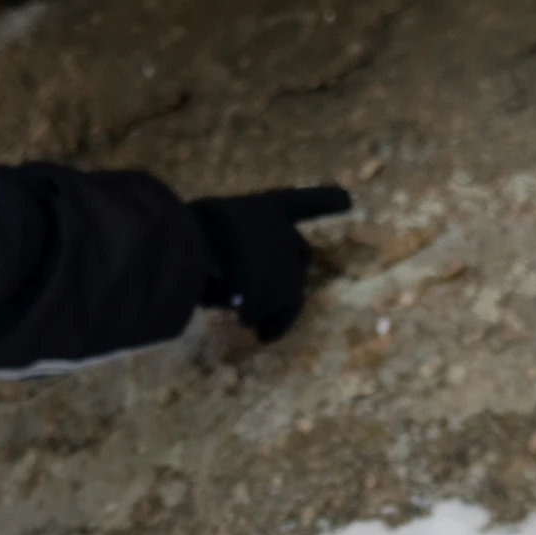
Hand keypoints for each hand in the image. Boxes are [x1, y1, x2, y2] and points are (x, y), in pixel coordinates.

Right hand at [190, 185, 350, 341]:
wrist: (190, 250)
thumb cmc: (186, 236)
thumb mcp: (208, 234)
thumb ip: (229, 252)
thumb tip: (238, 292)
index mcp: (264, 208)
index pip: (300, 201)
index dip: (325, 200)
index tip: (348, 199)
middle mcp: (283, 232)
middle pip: (300, 257)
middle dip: (291, 276)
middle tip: (277, 297)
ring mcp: (289, 262)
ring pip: (287, 295)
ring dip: (268, 311)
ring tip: (245, 321)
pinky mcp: (287, 292)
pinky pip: (278, 317)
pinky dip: (269, 327)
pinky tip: (256, 335)